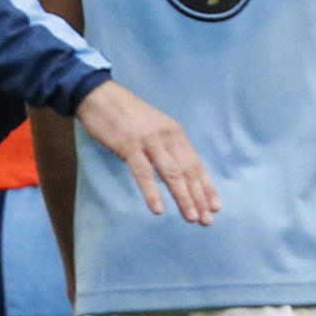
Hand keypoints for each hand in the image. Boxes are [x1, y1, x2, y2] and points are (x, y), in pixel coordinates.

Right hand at [73, 81, 218, 224]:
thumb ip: (166, 147)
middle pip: (188, 172)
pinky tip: (159, 208)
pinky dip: (152, 192)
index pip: (196, 164)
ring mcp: (149, 141)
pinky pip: (143, 172)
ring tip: (191, 216)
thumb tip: (176, 173)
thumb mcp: (155, 128)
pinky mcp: (130, 145)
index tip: (215, 206)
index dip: (206, 186)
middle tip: (207, 220)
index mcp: (175, 133)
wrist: (100, 95)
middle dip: (199, 197)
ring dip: (183, 197)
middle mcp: (167, 137)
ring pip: (171, 174)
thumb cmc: (127, 114)